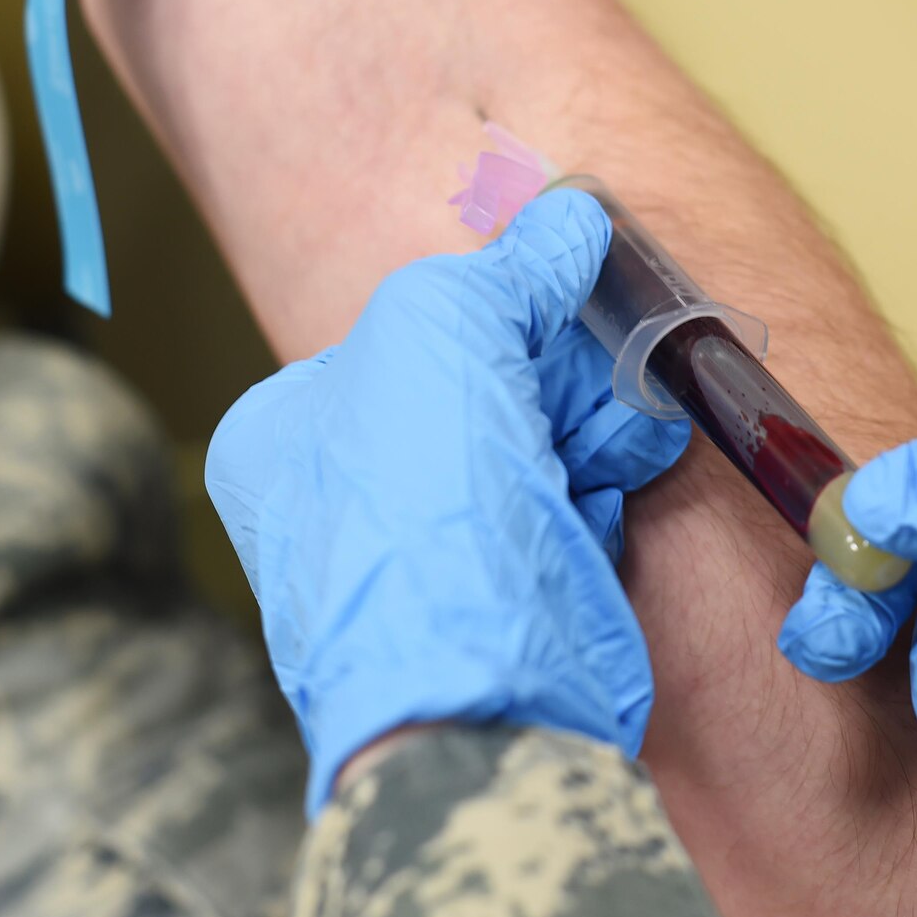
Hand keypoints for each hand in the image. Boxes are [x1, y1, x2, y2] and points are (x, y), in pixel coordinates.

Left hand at [207, 189, 690, 815]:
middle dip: (559, 371)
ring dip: (594, 421)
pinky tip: (614, 487)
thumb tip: (573, 219)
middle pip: (483, 381)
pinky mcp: (501, 600)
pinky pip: (564, 507)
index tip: (565, 296)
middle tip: (610, 366)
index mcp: (289, 429)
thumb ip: (510, 265)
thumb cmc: (418, 506)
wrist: (474, 696)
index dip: (499, 310)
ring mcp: (424, 555)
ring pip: (536, 441)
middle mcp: (344, 493)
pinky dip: (599, 486)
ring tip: (627, 429)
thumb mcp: (443, 327)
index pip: (412, 329)